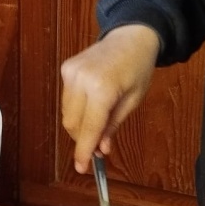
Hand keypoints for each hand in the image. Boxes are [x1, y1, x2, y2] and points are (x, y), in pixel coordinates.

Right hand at [60, 24, 160, 171]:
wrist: (131, 36)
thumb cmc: (138, 69)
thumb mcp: (133, 100)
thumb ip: (113, 125)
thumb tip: (100, 149)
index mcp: (102, 89)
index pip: (89, 128)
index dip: (83, 151)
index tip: (81, 168)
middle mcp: (81, 80)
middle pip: (72, 124)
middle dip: (82, 138)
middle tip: (98, 145)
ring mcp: (70, 72)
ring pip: (66, 113)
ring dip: (79, 125)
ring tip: (98, 121)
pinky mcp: (66, 68)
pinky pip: (66, 99)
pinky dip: (77, 108)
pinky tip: (92, 102)